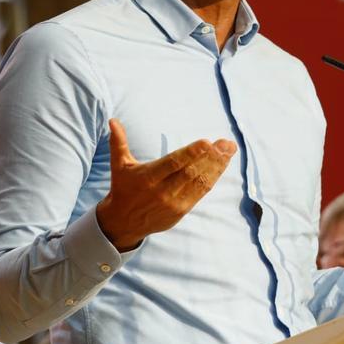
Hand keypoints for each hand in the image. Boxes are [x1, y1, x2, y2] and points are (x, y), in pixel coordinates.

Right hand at [96, 119, 235, 250]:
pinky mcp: (182, 210)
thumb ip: (119, 143)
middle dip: (210, 157)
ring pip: (199, 182)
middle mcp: (162, 191)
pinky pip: (201, 192)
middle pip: (191, 172)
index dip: (190, 153)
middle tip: (226, 143)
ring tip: (229, 150)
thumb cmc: (123, 188)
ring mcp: (174, 202)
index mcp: (148, 177)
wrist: (123, 222)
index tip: (207, 142)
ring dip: (217, 165)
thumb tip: (113, 121)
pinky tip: (222, 164)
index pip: (172, 163)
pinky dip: (213, 177)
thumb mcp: (119, 166)